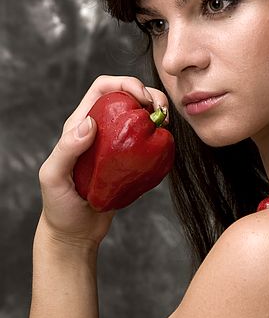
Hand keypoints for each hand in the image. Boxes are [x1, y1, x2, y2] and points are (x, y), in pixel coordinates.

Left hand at [38, 75, 168, 248]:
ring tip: (166, 125)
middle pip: (127, 96)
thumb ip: (67, 149)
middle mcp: (101, 128)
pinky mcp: (130, 162)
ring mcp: (117, 145)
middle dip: (149, 94)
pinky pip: (148, 142)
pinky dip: (161, 138)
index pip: (103, 88)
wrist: (75, 233)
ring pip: (140, 116)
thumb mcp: (54, 177)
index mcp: (81, 123)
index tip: (143, 98)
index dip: (125, 83)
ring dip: (157, 113)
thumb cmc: (59, 207)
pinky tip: (166, 144)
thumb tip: (89, 124)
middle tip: (162, 113)